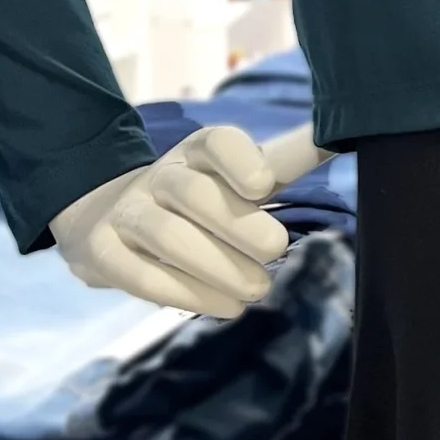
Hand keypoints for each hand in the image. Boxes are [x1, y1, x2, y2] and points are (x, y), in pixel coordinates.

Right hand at [50, 124, 327, 318]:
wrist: (108, 217)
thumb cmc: (198, 199)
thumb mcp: (237, 176)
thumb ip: (283, 161)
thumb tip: (337, 133)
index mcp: (196, 152)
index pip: (215, 142)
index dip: (239, 159)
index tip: (265, 186)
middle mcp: (159, 176)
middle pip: (192, 193)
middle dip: (237, 225)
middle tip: (277, 249)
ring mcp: (126, 214)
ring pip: (166, 237)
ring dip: (217, 267)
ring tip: (258, 290)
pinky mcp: (102, 254)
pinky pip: (139, 276)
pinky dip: (185, 295)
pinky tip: (226, 306)